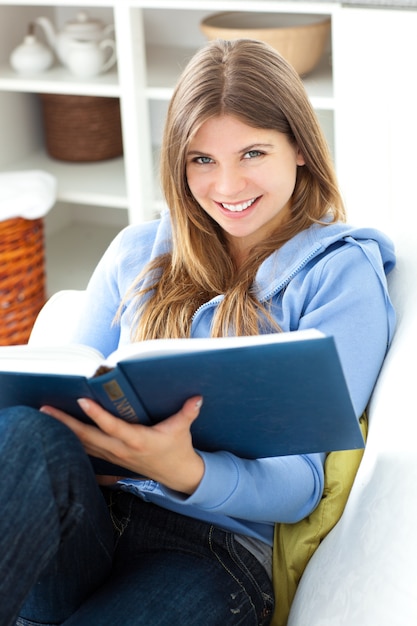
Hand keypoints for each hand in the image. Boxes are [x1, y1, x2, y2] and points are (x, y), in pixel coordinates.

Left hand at [40, 396, 204, 494]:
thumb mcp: (183, 429)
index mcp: (138, 440)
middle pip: (88, 436)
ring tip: (44, 415)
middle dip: (65, 423)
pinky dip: (71, 439)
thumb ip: (188, 412)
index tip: (81, 401)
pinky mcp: (111, 458)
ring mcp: (114, 456)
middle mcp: (121, 449)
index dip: (97, 415)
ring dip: (63, 430)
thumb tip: (197, 397)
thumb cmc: (178, 448)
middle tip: (45, 409)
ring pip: (83, 443)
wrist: (176, 474)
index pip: (113, 427)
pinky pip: (87, 448)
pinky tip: (57, 430)